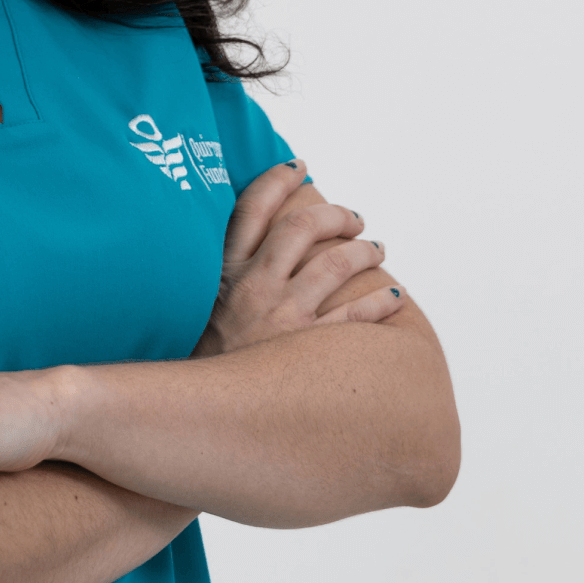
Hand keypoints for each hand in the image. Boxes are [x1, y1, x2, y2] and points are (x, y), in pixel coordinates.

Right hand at [194, 160, 401, 358]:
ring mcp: (282, 316)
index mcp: (222, 272)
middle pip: (302, 228)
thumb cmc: (199, 362)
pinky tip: (394, 297)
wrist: (194, 415)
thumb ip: (214, 282)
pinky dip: (381, 302)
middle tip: (353, 218)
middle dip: (334, 214)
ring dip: (365, 251)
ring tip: (377, 249)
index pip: (250, 209)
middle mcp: (253, 286)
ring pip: (336, 264)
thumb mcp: (189, 312)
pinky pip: (356, 316)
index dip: (276, 180)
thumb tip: (234, 259)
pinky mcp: (307, 349)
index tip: (299, 167)